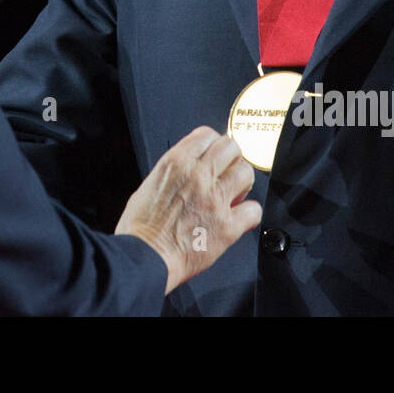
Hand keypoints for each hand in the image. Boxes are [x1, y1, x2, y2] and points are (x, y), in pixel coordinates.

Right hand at [115, 127, 261, 294]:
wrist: (144, 258)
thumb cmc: (140, 228)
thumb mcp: (149, 184)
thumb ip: (174, 172)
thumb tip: (189, 170)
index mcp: (176, 163)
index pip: (207, 134)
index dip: (212, 144)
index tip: (213, 154)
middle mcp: (198, 176)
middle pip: (231, 147)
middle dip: (230, 158)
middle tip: (225, 172)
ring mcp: (215, 200)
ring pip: (246, 172)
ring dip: (241, 182)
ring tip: (233, 193)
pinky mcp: (227, 227)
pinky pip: (253, 210)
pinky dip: (249, 214)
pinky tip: (239, 218)